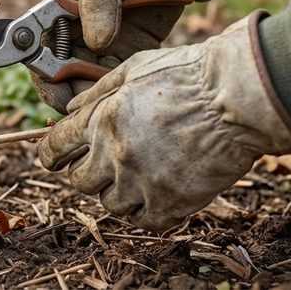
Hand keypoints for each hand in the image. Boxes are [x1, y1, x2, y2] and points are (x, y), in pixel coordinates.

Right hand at [32, 0, 217, 111]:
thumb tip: (96, 43)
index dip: (43, 76)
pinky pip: (115, 81)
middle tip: (91, 107)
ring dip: (95, 97)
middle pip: (59, 77)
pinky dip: (117, 92)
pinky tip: (128, 97)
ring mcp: (99, 47)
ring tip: (113, 104)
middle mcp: (71, 35)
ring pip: (87, 85)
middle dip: (71, 95)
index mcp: (53, 14)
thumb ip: (98, 3)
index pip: (36, 52)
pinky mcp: (125, 55)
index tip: (59, 93)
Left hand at [37, 13, 290, 231]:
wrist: (238, 98)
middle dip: (86, 171)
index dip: (51, 154)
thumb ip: (96, 93)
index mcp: (100, 121)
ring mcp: (142, 182)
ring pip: (108, 204)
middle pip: (79, 181)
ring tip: (136, 174)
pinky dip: (144, 211)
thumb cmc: (187, 76)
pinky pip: (142, 221)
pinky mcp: (172, 203)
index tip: (56, 158)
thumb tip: (69, 109)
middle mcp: (115, 155)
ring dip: (116, 191)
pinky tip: (155, 192)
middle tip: (104, 163)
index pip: (54, 150)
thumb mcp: (132, 69)